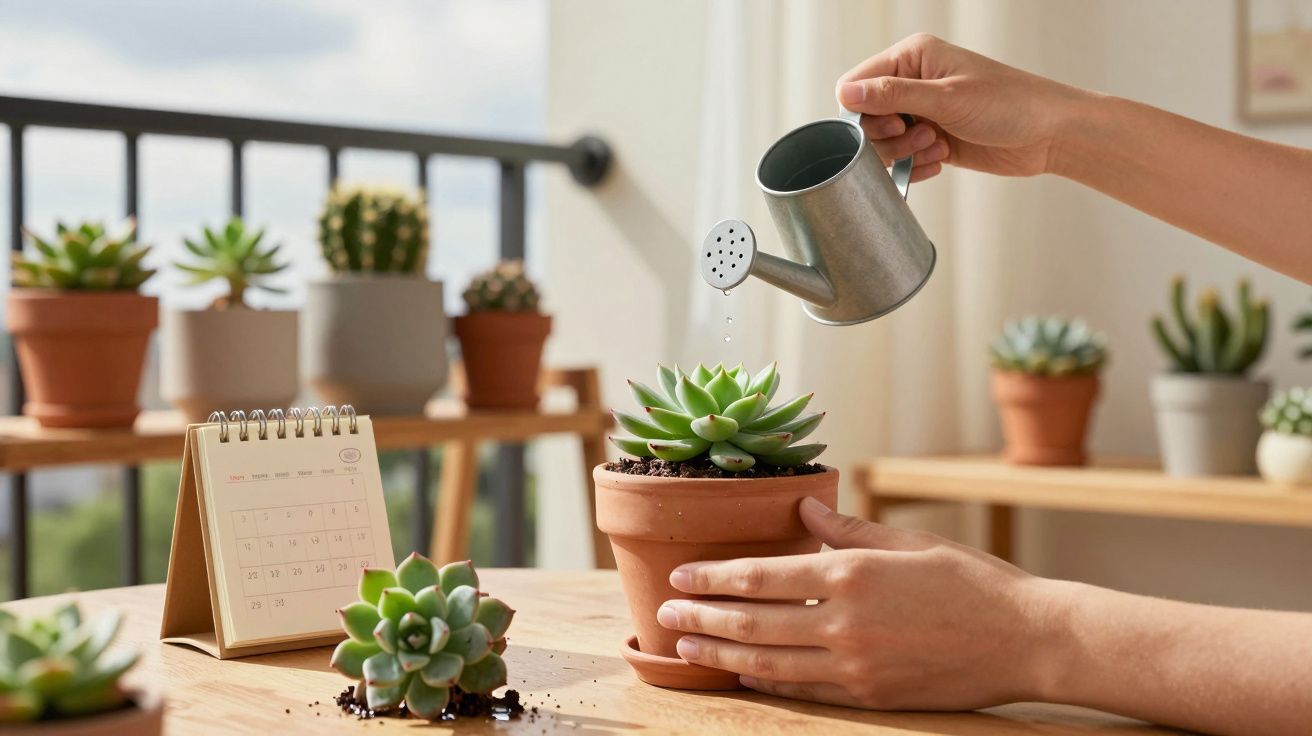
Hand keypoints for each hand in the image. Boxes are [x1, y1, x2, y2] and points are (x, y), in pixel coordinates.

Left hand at [659, 497, 1064, 709]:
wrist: (1025, 639)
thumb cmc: (972, 581)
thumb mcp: (910, 541)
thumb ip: (849, 530)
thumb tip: (804, 512)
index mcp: (851, 573)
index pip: (761, 577)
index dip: (714, 578)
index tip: (682, 575)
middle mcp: (844, 622)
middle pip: (753, 622)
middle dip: (702, 617)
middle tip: (665, 612)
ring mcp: (855, 665)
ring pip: (768, 663)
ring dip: (720, 655)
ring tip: (685, 646)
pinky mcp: (869, 696)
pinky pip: (804, 691)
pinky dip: (766, 682)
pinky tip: (741, 675)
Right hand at [837, 33, 1091, 181]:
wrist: (1049, 135)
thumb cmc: (1010, 104)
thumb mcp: (946, 98)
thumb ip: (892, 95)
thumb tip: (846, 93)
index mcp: (912, 57)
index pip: (856, 84)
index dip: (862, 113)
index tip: (891, 124)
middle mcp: (913, 82)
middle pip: (865, 118)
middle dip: (888, 136)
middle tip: (923, 135)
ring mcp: (922, 112)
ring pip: (882, 142)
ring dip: (905, 152)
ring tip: (937, 146)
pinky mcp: (931, 139)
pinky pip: (902, 158)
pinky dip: (915, 166)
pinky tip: (940, 162)